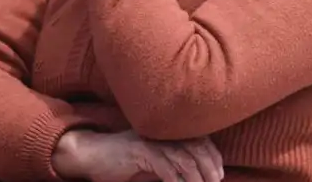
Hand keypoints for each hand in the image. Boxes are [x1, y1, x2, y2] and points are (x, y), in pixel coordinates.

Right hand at [52, 130, 223, 181]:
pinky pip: (163, 165)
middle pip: (196, 148)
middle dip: (209, 167)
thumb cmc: (123, 162)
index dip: (213, 156)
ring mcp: (152, 141)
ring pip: (183, 158)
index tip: (219, 173)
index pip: (200, 141)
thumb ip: (170, 164)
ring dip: (195, 176)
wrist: (91, 155)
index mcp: (168, 133)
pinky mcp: (140, 151)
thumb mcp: (152, 161)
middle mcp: (163, 133)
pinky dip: (174, 178)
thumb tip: (191, 176)